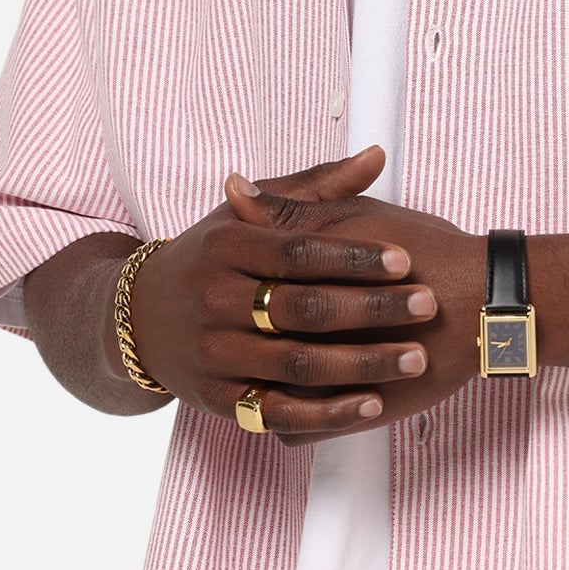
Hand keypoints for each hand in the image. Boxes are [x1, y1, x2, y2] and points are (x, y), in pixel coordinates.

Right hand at [126, 145, 452, 441]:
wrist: (140, 320)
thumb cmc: (212, 260)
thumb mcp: (247, 217)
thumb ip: (313, 190)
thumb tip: (376, 155)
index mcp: (225, 247)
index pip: (298, 251)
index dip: (354, 257)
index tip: (406, 260)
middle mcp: (213, 300)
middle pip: (303, 308)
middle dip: (372, 309)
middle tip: (427, 305)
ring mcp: (213, 355)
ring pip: (297, 364)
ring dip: (363, 365)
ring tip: (416, 359)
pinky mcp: (218, 400)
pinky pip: (277, 413)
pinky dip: (326, 414)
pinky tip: (372, 405)